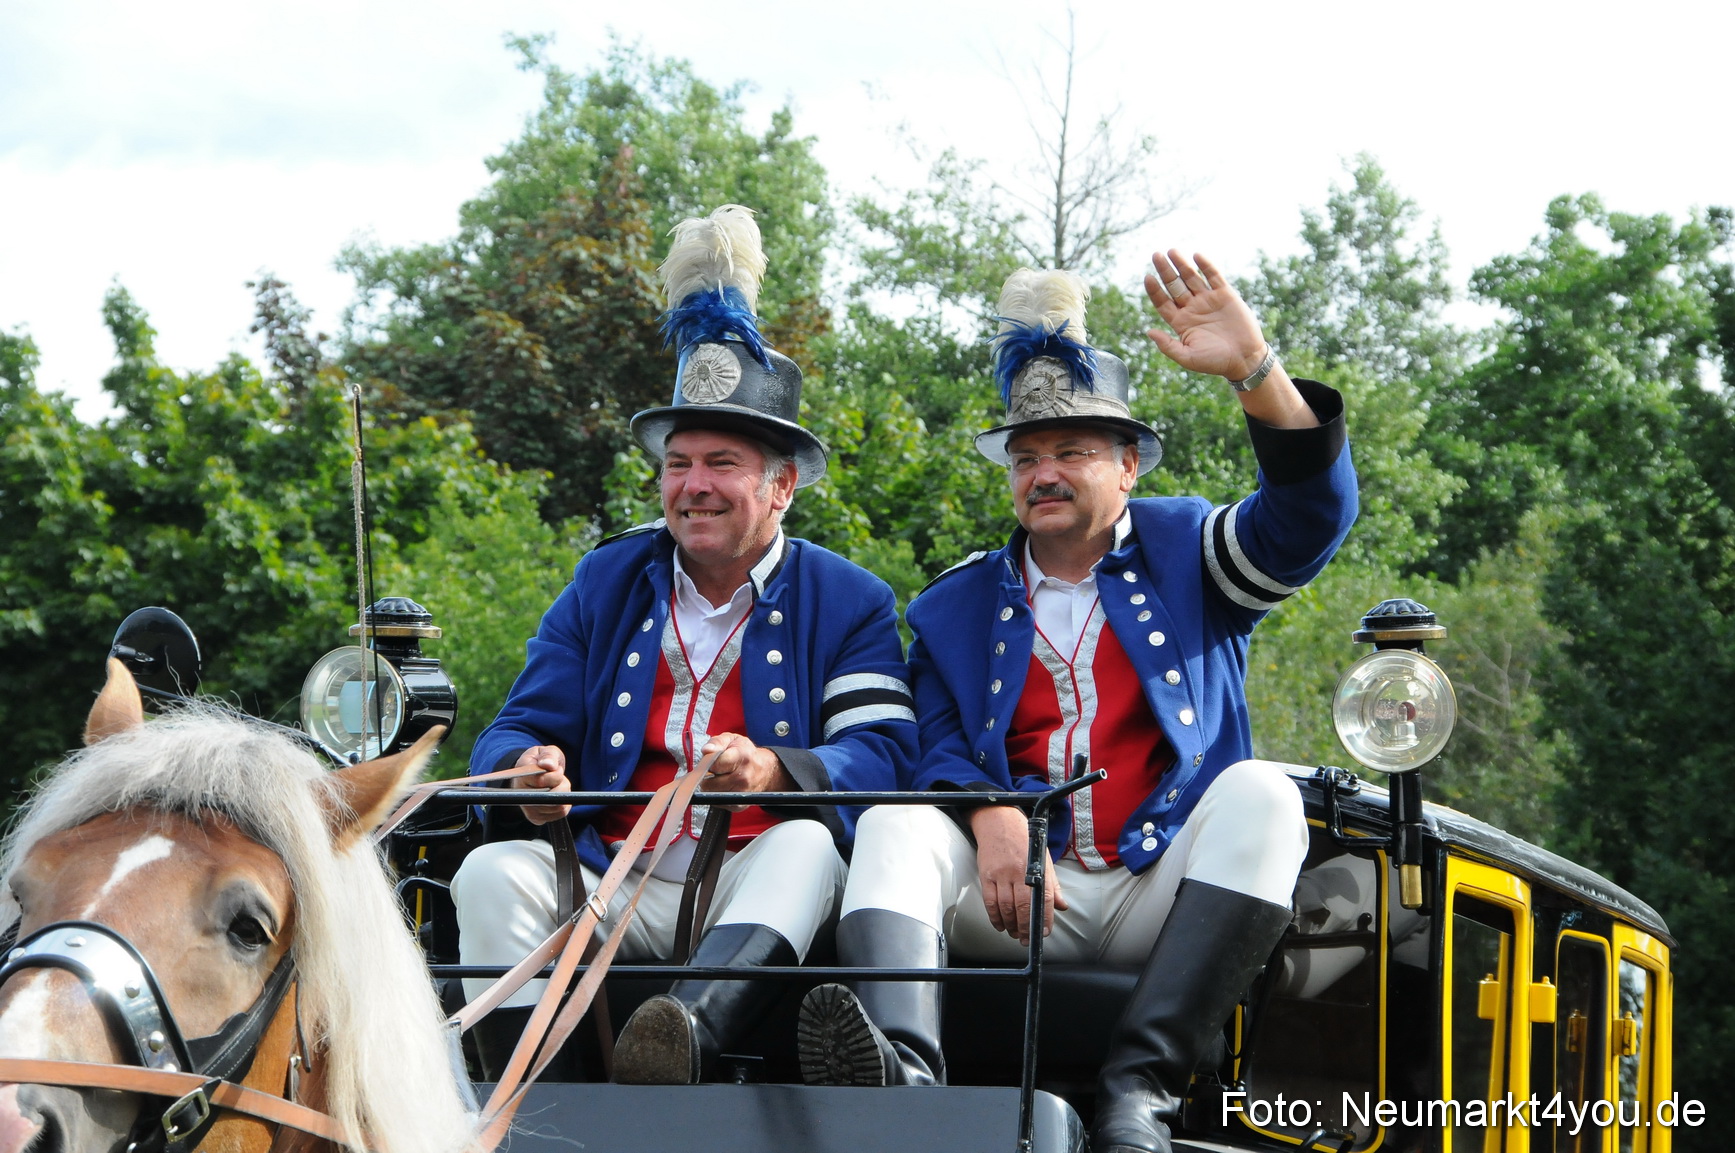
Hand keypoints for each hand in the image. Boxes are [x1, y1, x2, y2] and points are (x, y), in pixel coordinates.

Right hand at [510, 745, 570, 825]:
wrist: (532, 775)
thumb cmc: (539, 761)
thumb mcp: (544, 751)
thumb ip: (548, 755)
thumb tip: (548, 765)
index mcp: (520, 776)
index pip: (540, 781)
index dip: (554, 775)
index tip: (556, 768)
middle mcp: (520, 796)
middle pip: (552, 795)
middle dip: (561, 783)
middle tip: (557, 774)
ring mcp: (528, 809)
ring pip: (559, 804)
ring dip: (564, 793)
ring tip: (556, 784)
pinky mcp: (537, 818)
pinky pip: (560, 812)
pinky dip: (564, 802)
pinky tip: (556, 794)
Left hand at [698, 732, 793, 810]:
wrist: (765, 770)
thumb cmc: (746, 753)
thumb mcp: (733, 739)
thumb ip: (717, 742)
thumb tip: (706, 750)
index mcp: (742, 757)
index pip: (716, 764)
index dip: (707, 762)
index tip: (708, 761)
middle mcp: (743, 777)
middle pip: (710, 782)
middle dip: (707, 776)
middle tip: (714, 769)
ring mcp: (741, 793)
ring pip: (712, 793)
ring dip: (711, 786)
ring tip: (720, 777)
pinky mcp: (739, 805)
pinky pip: (717, 802)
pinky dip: (716, 794)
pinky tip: (723, 786)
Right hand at [970, 805, 1067, 945]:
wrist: (999, 821)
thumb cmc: (1024, 840)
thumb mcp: (1044, 858)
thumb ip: (1053, 884)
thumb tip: (1062, 906)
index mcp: (1037, 868)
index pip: (1044, 898)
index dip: (1045, 918)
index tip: (1044, 933)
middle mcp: (1020, 871)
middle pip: (1023, 907)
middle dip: (1026, 928)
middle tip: (1027, 940)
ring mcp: (1002, 874)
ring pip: (1006, 907)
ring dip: (1011, 925)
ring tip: (1014, 934)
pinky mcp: (986, 874)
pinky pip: (990, 901)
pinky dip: (995, 916)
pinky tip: (1000, 924)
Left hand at [1143, 249, 1268, 379]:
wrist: (1244, 359)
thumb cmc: (1215, 362)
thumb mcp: (1188, 357)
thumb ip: (1168, 346)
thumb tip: (1149, 332)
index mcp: (1181, 322)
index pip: (1163, 302)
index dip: (1155, 290)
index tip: (1147, 277)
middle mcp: (1192, 308)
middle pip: (1174, 285)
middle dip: (1165, 271)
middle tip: (1156, 255)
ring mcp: (1208, 300)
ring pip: (1191, 277)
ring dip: (1182, 264)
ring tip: (1172, 251)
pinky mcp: (1225, 295)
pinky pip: (1213, 276)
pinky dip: (1206, 265)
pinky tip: (1196, 255)